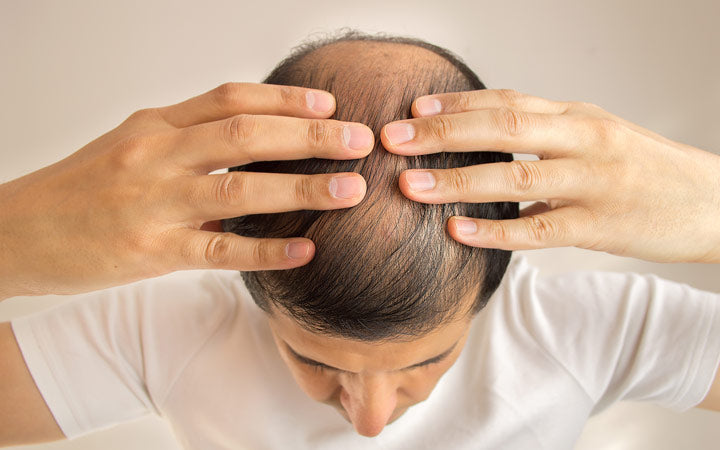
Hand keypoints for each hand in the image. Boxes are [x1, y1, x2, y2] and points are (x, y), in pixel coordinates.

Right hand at [0, 83, 372, 298]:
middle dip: (310, 137)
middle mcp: (156, 156)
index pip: (230, 99)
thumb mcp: (133, 149)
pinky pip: (219, 252)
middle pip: (246, 135)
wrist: (20, 232)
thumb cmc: (84, 190)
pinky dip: (266, 250)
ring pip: (240, 189)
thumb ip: (190, 143)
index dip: (284, 99)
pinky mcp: (150, 254)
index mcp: (156, 126)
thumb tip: (257, 149)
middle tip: (359, 141)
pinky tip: (305, 249)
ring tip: (349, 189)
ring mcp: (153, 205)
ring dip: (302, 188)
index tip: (329, 105)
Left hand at [381, 89, 719, 263]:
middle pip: (502, 130)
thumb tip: (484, 144)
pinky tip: (458, 232)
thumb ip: (543, 137)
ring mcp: (592, 182)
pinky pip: (539, 229)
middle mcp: (582, 140)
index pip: (506, 102)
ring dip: (457, 180)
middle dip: (443, 134)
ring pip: (515, 177)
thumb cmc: (641, 170)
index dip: (456, 105)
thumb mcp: (594, 137)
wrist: (710, 201)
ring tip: (410, 185)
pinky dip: (495, 230)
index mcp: (576, 116)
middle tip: (394, 140)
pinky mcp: (600, 226)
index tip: (413, 109)